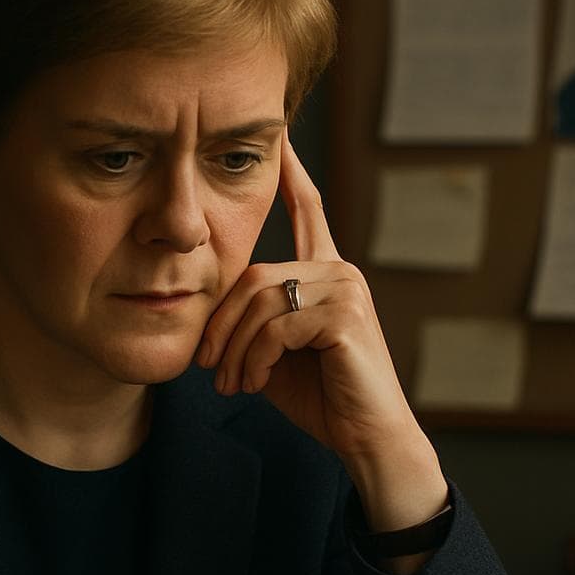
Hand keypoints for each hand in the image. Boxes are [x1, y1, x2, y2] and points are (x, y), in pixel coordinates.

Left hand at [196, 134, 416, 464]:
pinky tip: (254, 383)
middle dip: (221, 322)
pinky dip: (254, 358)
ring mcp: (347, 289)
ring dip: (234, 348)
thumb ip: (251, 321)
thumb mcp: (273, 353)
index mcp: (326, 272)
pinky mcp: (346, 315)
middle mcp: (340, 270)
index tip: (279, 135)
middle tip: (206, 366)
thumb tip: (208, 317)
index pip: (308, 209)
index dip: (291, 173)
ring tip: (229, 383)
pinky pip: (276, 325)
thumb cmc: (322, 398)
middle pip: (254, 272)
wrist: (367, 439)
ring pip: (261, 299)